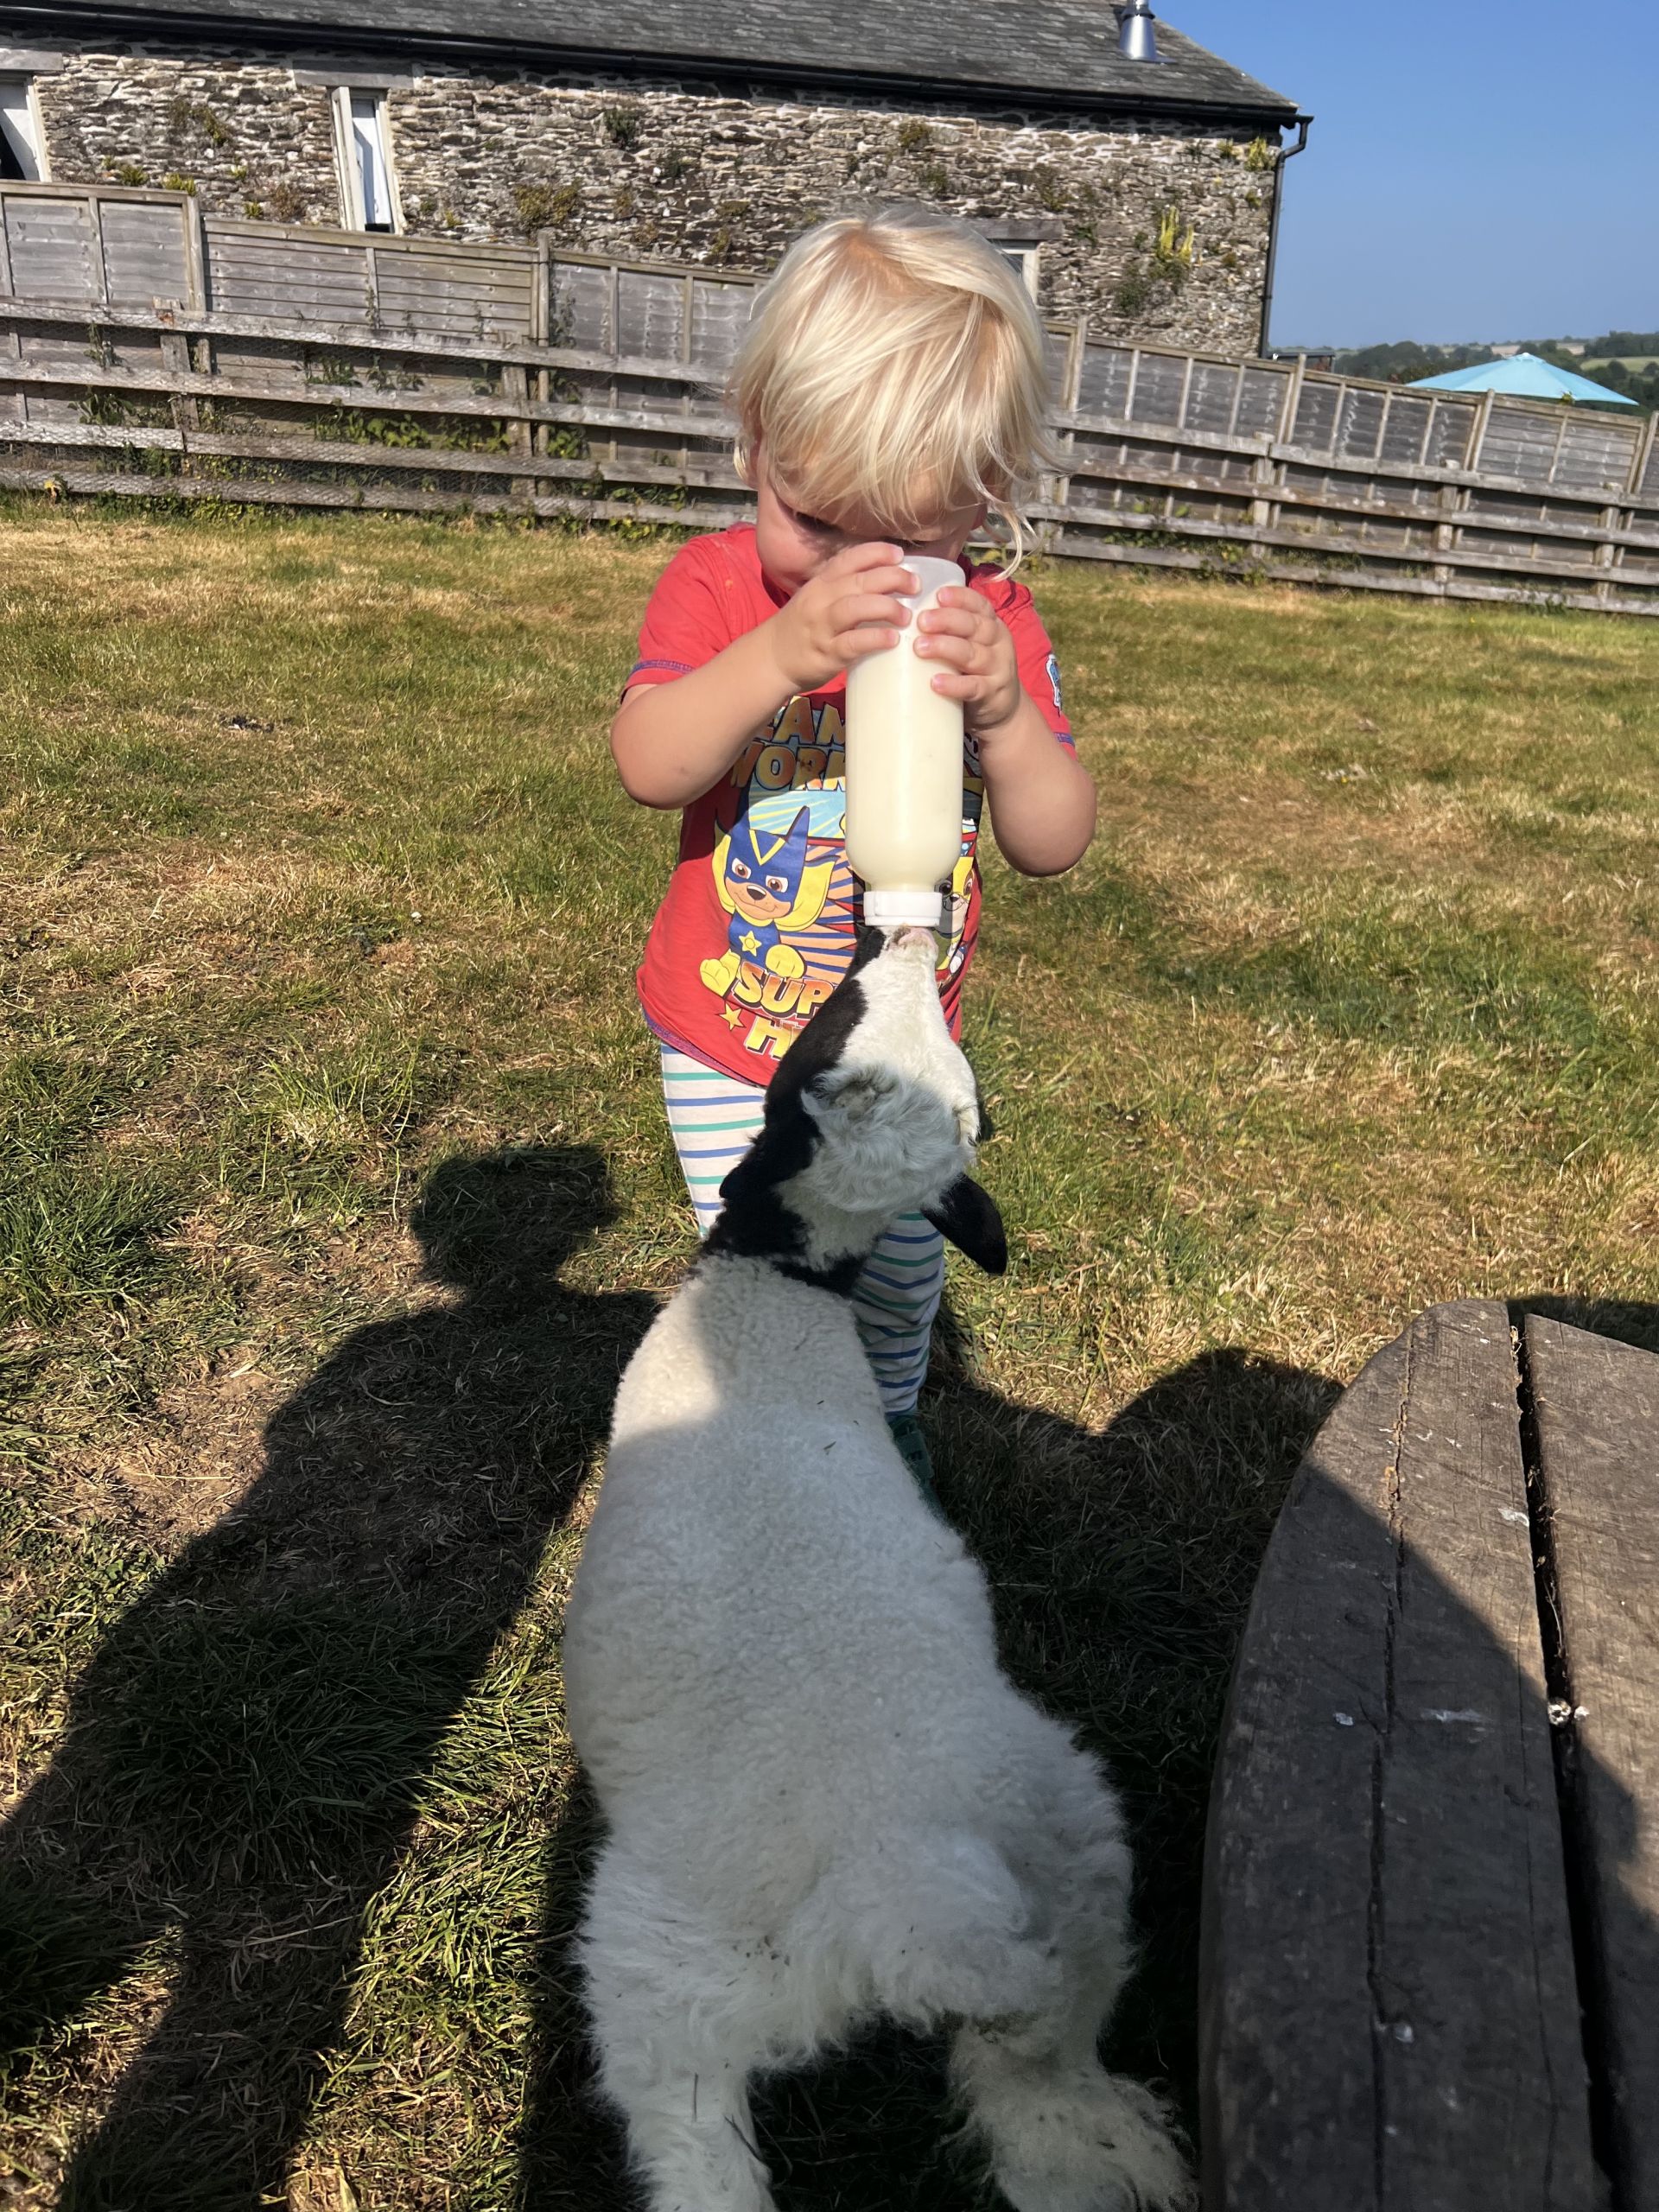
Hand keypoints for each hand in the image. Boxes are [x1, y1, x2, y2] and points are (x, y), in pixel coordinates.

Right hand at [764, 541, 919, 694]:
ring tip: (907, 615)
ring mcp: (822, 627)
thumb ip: (844, 588)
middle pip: (860, 580)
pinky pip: (852, 643)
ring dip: (886, 607)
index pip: (850, 558)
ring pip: (856, 608)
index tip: (900, 555)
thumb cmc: (802, 627)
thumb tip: (886, 580)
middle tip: (915, 585)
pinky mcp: (826, 654)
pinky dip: (875, 639)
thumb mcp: (817, 598)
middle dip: (892, 578)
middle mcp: (821, 600)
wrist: (771, 659)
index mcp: (821, 583)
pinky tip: (893, 639)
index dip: (877, 553)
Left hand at [915, 587, 1022, 736]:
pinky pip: (973, 687)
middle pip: (974, 626)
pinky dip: (954, 684)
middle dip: (947, 620)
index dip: (961, 597)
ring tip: (920, 647)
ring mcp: (997, 669)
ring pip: (972, 654)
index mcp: (991, 625)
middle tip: (921, 621)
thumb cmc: (976, 671)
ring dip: (945, 648)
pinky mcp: (992, 695)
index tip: (939, 594)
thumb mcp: (970, 644)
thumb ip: (949, 631)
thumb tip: (901, 615)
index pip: (979, 605)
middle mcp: (998, 643)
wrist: (1003, 711)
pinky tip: (935, 682)